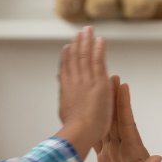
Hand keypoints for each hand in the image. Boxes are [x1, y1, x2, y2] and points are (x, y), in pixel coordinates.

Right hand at [56, 26, 114, 159]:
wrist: (80, 131)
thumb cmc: (74, 130)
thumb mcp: (64, 111)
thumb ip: (64, 97)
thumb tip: (61, 87)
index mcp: (66, 90)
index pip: (66, 70)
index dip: (66, 57)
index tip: (67, 47)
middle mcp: (74, 82)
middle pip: (75, 58)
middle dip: (77, 44)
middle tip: (79, 32)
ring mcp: (85, 80)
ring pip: (85, 56)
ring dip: (86, 41)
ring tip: (88, 30)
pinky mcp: (98, 82)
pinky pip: (98, 61)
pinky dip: (99, 49)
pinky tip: (100, 39)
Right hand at [97, 80, 161, 161]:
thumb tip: (156, 158)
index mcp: (135, 153)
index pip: (127, 124)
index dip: (123, 105)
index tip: (121, 85)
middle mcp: (125, 150)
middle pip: (115, 120)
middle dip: (111, 99)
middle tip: (106, 76)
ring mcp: (116, 156)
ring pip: (106, 128)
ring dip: (101, 110)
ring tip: (95, 92)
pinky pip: (98, 144)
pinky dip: (92, 130)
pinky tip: (85, 119)